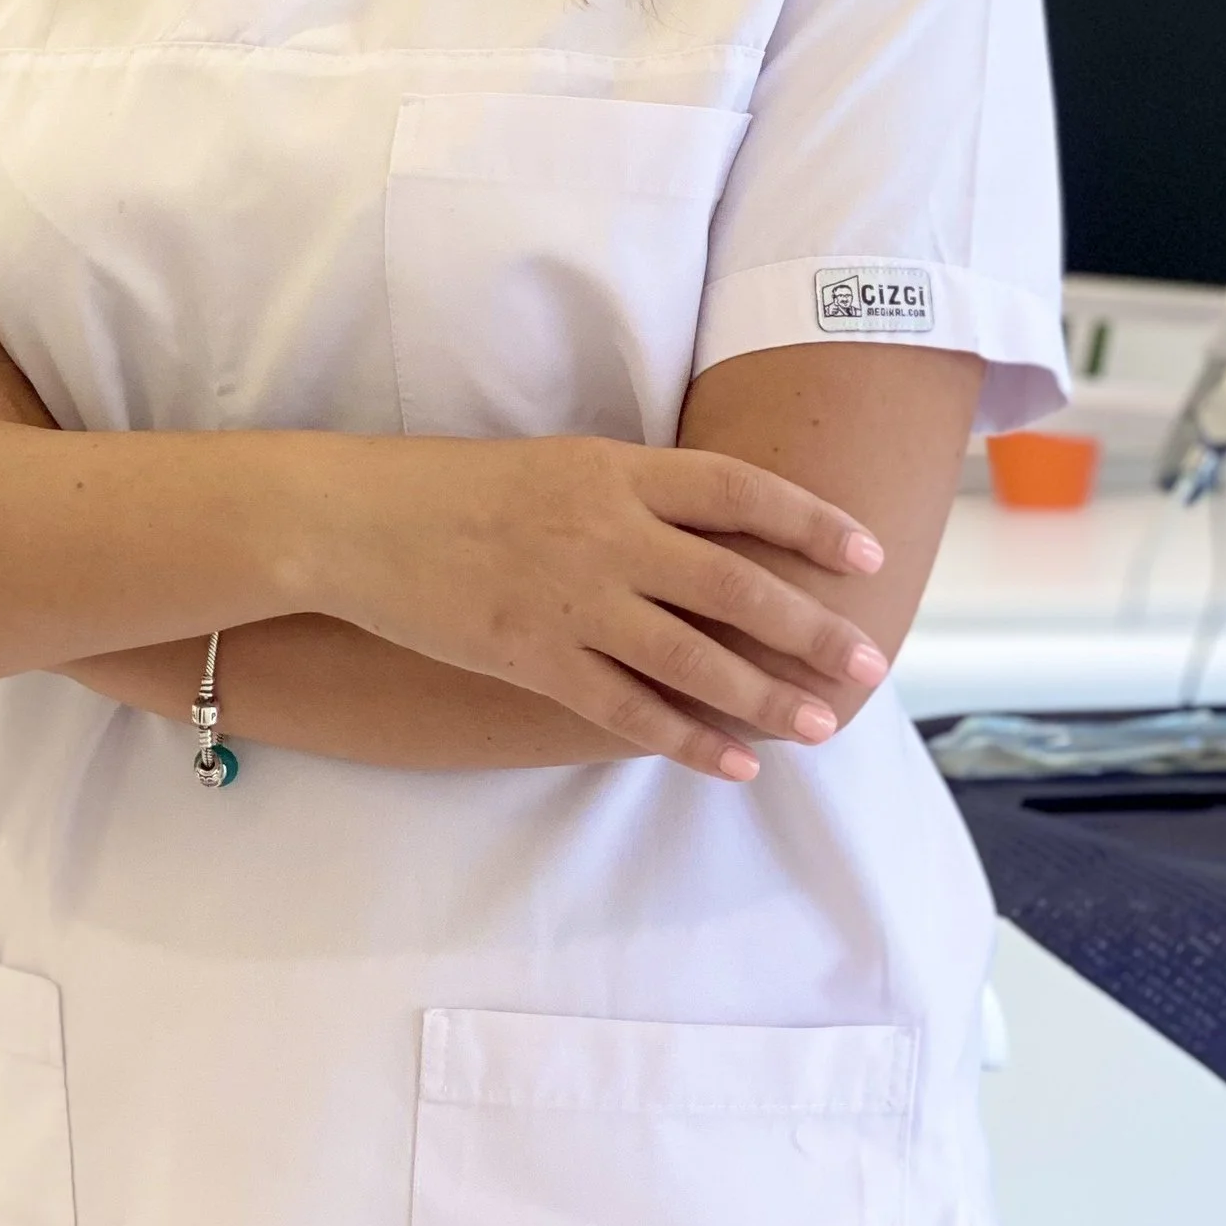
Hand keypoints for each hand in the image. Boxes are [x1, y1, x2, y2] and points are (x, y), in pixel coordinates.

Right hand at [312, 432, 890, 779]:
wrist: (357, 519)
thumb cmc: (456, 486)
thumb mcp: (559, 462)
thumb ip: (632, 493)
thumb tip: (714, 531)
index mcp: (615, 469)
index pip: (737, 489)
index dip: (810, 521)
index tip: (865, 552)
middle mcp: (606, 531)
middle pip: (734, 582)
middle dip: (811, 626)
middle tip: (868, 661)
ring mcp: (572, 600)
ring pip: (694, 657)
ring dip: (765, 696)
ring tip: (821, 726)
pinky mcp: (534, 659)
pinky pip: (628, 709)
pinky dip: (688, 740)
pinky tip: (735, 763)